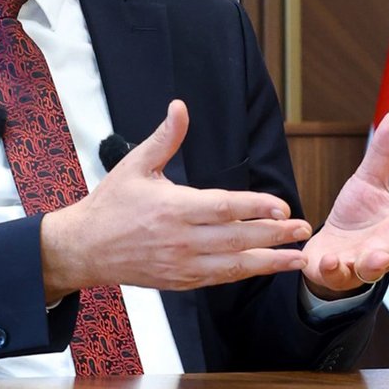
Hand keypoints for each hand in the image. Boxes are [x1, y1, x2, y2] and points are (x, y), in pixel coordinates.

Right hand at [40, 100, 312, 301]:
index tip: (282, 205)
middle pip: (237, 238)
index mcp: (173, 207)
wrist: (86, 248)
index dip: (256, 207)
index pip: (224, 207)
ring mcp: (182, 264)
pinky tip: (266, 268)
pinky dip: (245, 274)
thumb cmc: (111, 204)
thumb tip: (179, 107)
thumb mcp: (135, 165)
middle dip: (274, 235)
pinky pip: (220, 278)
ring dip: (269, 262)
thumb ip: (165, 138)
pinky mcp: (181, 281)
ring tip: (298, 258)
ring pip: (233, 265)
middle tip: (303, 229)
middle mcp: (182, 239)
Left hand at [301, 111, 388, 296]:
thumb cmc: (359, 215)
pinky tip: (330, 261)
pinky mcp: (336, 273)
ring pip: (374, 267)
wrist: (331, 248)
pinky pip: (335, 274)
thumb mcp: (369, 180)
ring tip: (380, 256)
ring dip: (377, 263)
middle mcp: (388, 249)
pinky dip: (333, 269)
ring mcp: (362, 264)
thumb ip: (384, 154)